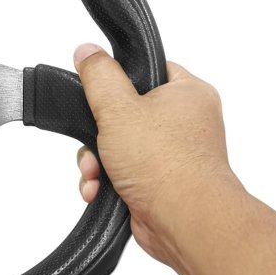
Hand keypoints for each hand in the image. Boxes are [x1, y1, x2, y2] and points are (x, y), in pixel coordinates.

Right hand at [72, 43, 243, 269]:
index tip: (97, 88)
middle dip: (98, 133)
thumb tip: (88, 52)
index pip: (148, 70)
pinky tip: (99, 190)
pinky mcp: (159, 183)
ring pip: (118, 145)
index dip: (118, 79)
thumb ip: (99, 76)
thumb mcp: (119, 108)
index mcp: (187, 94)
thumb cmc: (167, 166)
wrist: (186, 223)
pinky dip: (105, 181)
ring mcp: (173, 154)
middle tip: (94, 139)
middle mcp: (185, 123)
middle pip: (125, 112)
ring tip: (95, 173)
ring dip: (96, 160)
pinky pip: (122, 172)